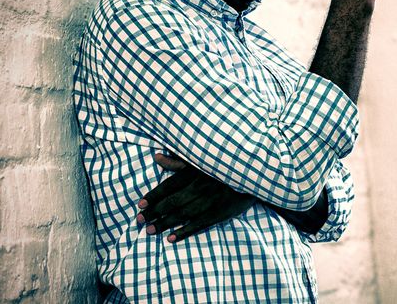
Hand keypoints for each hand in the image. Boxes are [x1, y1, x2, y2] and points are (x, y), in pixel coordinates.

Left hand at [136, 153, 255, 242]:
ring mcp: (211, 200)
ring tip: (150, 230)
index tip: (140, 204)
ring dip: (165, 222)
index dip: (154, 195)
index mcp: (195, 171)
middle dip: (155, 211)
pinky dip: (184, 231)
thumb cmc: (226, 164)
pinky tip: (171, 238)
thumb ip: (179, 160)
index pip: (169, 185)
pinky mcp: (221, 212)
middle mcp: (201, 186)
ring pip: (183, 214)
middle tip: (140, 220)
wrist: (256, 173)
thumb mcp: (203, 158)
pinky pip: (199, 224)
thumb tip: (157, 157)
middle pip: (173, 201)